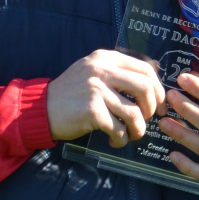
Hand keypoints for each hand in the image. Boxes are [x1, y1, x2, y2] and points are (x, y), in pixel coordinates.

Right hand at [46, 49, 166, 146]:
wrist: (38, 109)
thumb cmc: (71, 94)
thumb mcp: (92, 71)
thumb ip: (117, 72)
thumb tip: (152, 84)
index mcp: (106, 58)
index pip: (146, 69)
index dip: (159, 89)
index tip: (159, 106)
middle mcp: (101, 70)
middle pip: (145, 88)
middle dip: (152, 109)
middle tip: (146, 121)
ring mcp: (96, 89)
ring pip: (134, 112)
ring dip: (137, 129)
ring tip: (130, 135)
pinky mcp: (91, 110)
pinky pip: (118, 128)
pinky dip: (121, 139)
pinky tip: (114, 140)